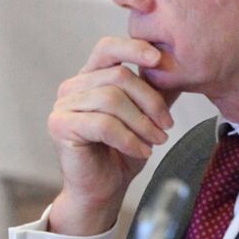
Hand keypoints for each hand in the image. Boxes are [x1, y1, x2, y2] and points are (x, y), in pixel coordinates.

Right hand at [47, 36, 175, 234]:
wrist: (102, 190)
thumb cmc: (121, 153)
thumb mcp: (144, 117)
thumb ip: (155, 92)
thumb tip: (179, 67)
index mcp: (89, 78)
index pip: (108, 48)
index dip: (133, 48)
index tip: (158, 59)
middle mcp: (72, 87)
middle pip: (118, 76)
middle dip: (150, 101)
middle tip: (167, 126)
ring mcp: (63, 106)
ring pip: (112, 99)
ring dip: (142, 123)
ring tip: (156, 141)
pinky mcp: (60, 126)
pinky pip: (103, 124)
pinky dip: (129, 139)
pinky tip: (141, 151)